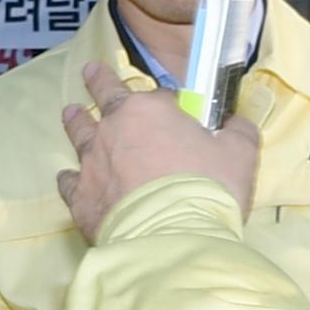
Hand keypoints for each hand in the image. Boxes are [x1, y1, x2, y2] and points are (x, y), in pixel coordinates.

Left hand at [57, 60, 257, 241]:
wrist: (173, 238)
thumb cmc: (209, 188)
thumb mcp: (240, 153)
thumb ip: (238, 131)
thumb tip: (236, 123)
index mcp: (150, 110)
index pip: (159, 96)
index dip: (169, 103)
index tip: (176, 110)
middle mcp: (114, 129)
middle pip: (104, 97)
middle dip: (98, 81)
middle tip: (90, 71)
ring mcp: (92, 163)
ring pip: (79, 134)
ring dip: (76, 121)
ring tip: (71, 112)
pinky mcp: (81, 198)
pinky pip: (70, 182)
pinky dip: (71, 178)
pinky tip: (69, 178)